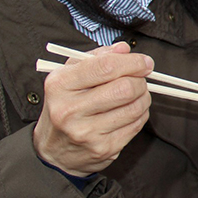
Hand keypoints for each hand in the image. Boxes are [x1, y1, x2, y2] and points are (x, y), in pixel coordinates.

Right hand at [33, 42, 153, 175]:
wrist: (52, 149)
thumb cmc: (65, 106)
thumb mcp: (69, 75)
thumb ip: (96, 57)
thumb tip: (123, 49)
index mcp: (60, 85)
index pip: (106, 67)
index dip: (132, 62)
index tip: (144, 62)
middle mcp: (70, 110)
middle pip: (125, 88)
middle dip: (140, 81)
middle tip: (139, 79)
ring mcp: (87, 132)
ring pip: (134, 107)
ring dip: (143, 97)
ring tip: (135, 95)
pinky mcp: (103, 148)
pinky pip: (136, 125)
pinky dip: (141, 114)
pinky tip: (130, 111)